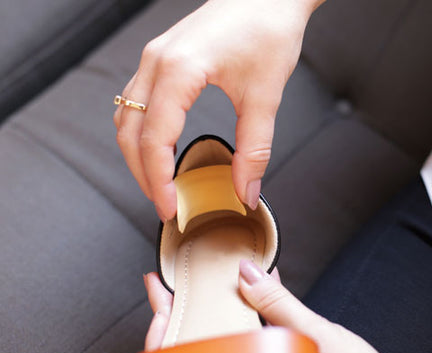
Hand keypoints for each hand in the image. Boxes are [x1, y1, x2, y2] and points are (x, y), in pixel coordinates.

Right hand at [114, 0, 320, 219]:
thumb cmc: (269, 30)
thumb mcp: (265, 96)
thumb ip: (254, 149)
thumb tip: (245, 191)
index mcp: (179, 70)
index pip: (155, 140)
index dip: (159, 182)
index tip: (171, 209)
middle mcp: (156, 62)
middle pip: (130, 132)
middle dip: (143, 174)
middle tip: (164, 204)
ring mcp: (155, 57)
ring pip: (127, 117)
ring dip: (138, 154)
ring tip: (161, 184)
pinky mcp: (162, 57)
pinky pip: (137, 102)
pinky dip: (143, 132)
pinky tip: (162, 150)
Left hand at [142, 261, 415, 352]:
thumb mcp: (316, 334)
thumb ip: (279, 305)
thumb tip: (248, 272)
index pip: (183, 350)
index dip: (165, 318)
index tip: (157, 288)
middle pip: (194, 347)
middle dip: (182, 314)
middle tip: (170, 287)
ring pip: (219, 349)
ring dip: (211, 317)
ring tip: (201, 294)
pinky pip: (245, 351)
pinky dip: (242, 325)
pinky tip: (248, 307)